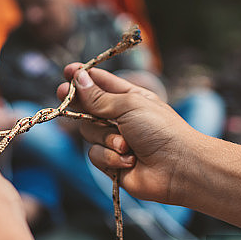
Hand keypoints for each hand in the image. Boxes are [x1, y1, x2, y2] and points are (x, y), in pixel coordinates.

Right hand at [56, 65, 199, 204]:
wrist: (177, 167)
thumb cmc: (160, 130)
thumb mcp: (129, 105)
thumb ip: (99, 96)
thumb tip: (78, 79)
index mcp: (128, 99)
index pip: (100, 84)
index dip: (83, 78)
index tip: (67, 72)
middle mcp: (119, 119)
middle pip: (86, 108)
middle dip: (77, 103)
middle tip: (63, 94)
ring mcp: (114, 141)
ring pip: (89, 133)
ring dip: (106, 138)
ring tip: (126, 145)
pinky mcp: (111, 163)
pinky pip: (95, 155)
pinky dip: (110, 157)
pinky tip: (129, 160)